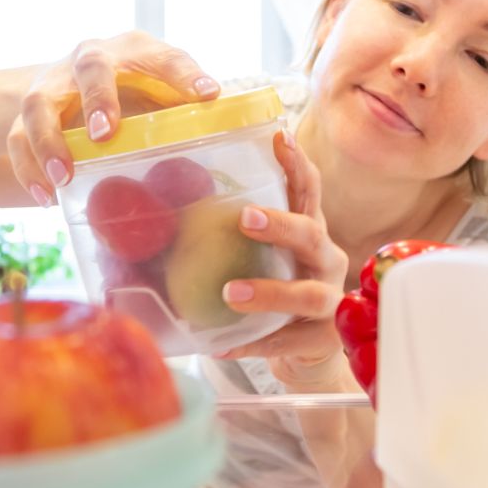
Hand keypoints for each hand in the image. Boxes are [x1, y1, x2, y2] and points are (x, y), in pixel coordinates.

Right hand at [6, 31, 219, 205]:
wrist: (65, 88)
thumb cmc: (130, 96)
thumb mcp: (159, 96)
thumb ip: (189, 113)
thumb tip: (246, 139)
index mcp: (136, 52)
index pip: (164, 56)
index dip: (185, 74)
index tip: (208, 95)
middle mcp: (91, 58)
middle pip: (91, 66)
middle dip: (98, 99)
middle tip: (105, 133)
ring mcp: (54, 83)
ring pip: (40, 103)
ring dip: (50, 140)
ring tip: (64, 177)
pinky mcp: (25, 112)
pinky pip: (16, 138)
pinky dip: (27, 169)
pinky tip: (45, 198)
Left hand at [215, 131, 350, 385]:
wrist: (303, 350)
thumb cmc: (274, 291)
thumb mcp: (261, 257)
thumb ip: (228, 236)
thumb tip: (157, 210)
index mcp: (310, 232)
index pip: (308, 191)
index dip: (297, 164)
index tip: (279, 136)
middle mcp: (326, 260)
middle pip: (312, 234)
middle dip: (281, 224)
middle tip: (244, 217)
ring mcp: (330, 301)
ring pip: (308, 295)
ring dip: (268, 292)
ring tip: (228, 293)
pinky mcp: (322, 341)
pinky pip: (286, 341)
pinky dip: (253, 344)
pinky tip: (221, 345)